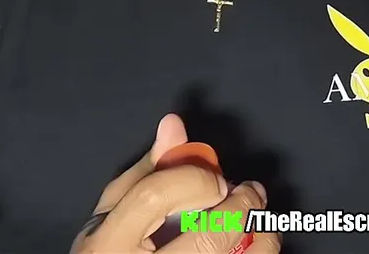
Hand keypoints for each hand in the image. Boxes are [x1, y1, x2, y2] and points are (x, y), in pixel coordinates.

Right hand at [73, 114, 281, 253]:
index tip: (216, 179)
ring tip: (260, 221)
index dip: (195, 179)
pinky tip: (252, 244)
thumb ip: (146, 171)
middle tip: (251, 192)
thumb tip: (175, 126)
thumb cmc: (107, 252)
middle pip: (206, 240)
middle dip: (241, 210)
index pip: (156, 197)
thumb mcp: (113, 211)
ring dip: (261, 239)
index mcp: (111, 241)